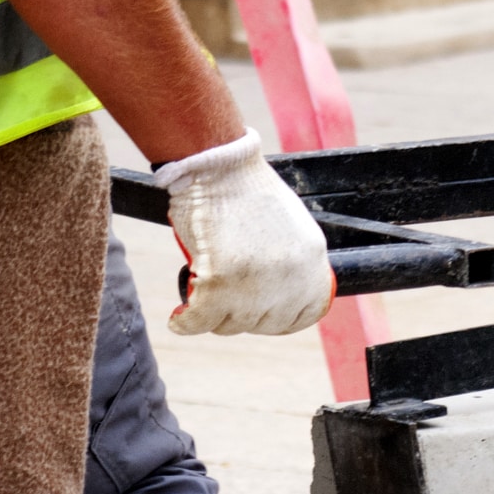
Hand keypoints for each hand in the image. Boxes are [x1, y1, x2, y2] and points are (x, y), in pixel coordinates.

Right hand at [156, 129, 333, 335]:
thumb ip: (292, 263)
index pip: (305, 314)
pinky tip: (181, 319)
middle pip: (266, 323)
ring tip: (203, 294)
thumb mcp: (291, 229)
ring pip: (231, 324)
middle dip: (244, 316)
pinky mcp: (220, 285)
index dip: (280, 320)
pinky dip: (186, 322)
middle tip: (225, 299)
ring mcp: (257, 286)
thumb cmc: (247, 192)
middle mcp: (291, 280)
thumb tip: (283, 291)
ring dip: (214, 315)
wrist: (219, 169)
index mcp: (313, 265)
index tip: (261, 315)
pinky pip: (200, 322)